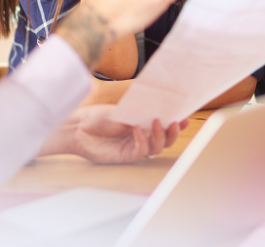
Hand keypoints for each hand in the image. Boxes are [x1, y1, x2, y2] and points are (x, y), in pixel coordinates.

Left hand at [69, 105, 187, 162]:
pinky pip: (140, 151)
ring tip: (157, 122)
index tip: (186, 116)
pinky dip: (142, 140)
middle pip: (164, 140)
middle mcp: (141, 137)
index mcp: (142, 125)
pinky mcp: (125, 156)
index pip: (164, 126)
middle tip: (176, 122)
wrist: (78, 127)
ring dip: (159, 135)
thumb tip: (161, 108)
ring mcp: (133, 147)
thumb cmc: (98, 117)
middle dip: (173, 132)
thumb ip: (141, 113)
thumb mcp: (123, 110)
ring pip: (156, 147)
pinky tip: (138, 129)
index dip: (176, 123)